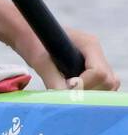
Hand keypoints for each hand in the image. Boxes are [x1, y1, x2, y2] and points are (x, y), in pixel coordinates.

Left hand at [0, 0, 121, 89]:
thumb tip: (65, 99)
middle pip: (108, 81)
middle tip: (69, 92)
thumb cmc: (32, 42)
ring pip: (108, 85)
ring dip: (91, 93)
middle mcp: (96, 53)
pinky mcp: (90, 69)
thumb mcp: (41, 62)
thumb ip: (54, 80)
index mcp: (89, 44)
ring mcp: (95, 61)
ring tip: (70, 92)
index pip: (100, 72)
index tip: (67, 87)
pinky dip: (89, 93)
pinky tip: (73, 92)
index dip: (85, 84)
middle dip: (90, 91)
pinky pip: (100, 87)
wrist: (27, 36)